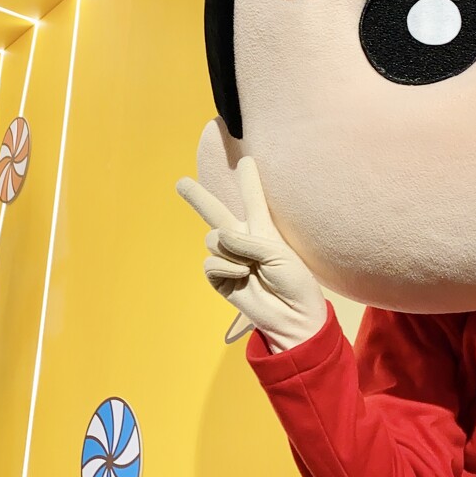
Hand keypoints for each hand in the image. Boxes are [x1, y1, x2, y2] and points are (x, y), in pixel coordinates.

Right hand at [178, 157, 327, 352]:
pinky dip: (226, 266)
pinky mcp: (220, 279)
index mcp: (262, 230)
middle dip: (198, 197)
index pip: (253, 200)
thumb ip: (248, 240)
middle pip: (216, 212)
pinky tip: (242, 275)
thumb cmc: (295, 282)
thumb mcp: (278, 253)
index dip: (249, 181)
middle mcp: (242, 241)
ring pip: (212, 238)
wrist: (293, 316)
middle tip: (181, 183)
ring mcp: (229, 260)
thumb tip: (219, 238)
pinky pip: (212, 262)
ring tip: (251, 266)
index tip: (246, 161)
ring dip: (231, 249)